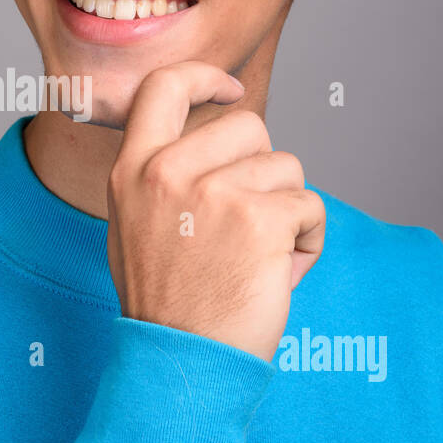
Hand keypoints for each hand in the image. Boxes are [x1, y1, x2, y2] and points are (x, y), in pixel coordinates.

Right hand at [106, 61, 325, 361]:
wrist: (181, 365)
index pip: (164, 85)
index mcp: (131, 171)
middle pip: (249, 126)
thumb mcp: (135, 225)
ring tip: (258, 258)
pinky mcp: (258, 220)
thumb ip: (158, 175)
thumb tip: (208, 135)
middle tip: (247, 222)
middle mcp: (166, 173)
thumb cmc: (167, 304)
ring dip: (287, 211)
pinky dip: (308, 241)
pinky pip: (310, 207)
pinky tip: (279, 273)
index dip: (205, 77)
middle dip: (265, 168)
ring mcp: (212, 193)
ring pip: (286, 168)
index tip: (230, 92)